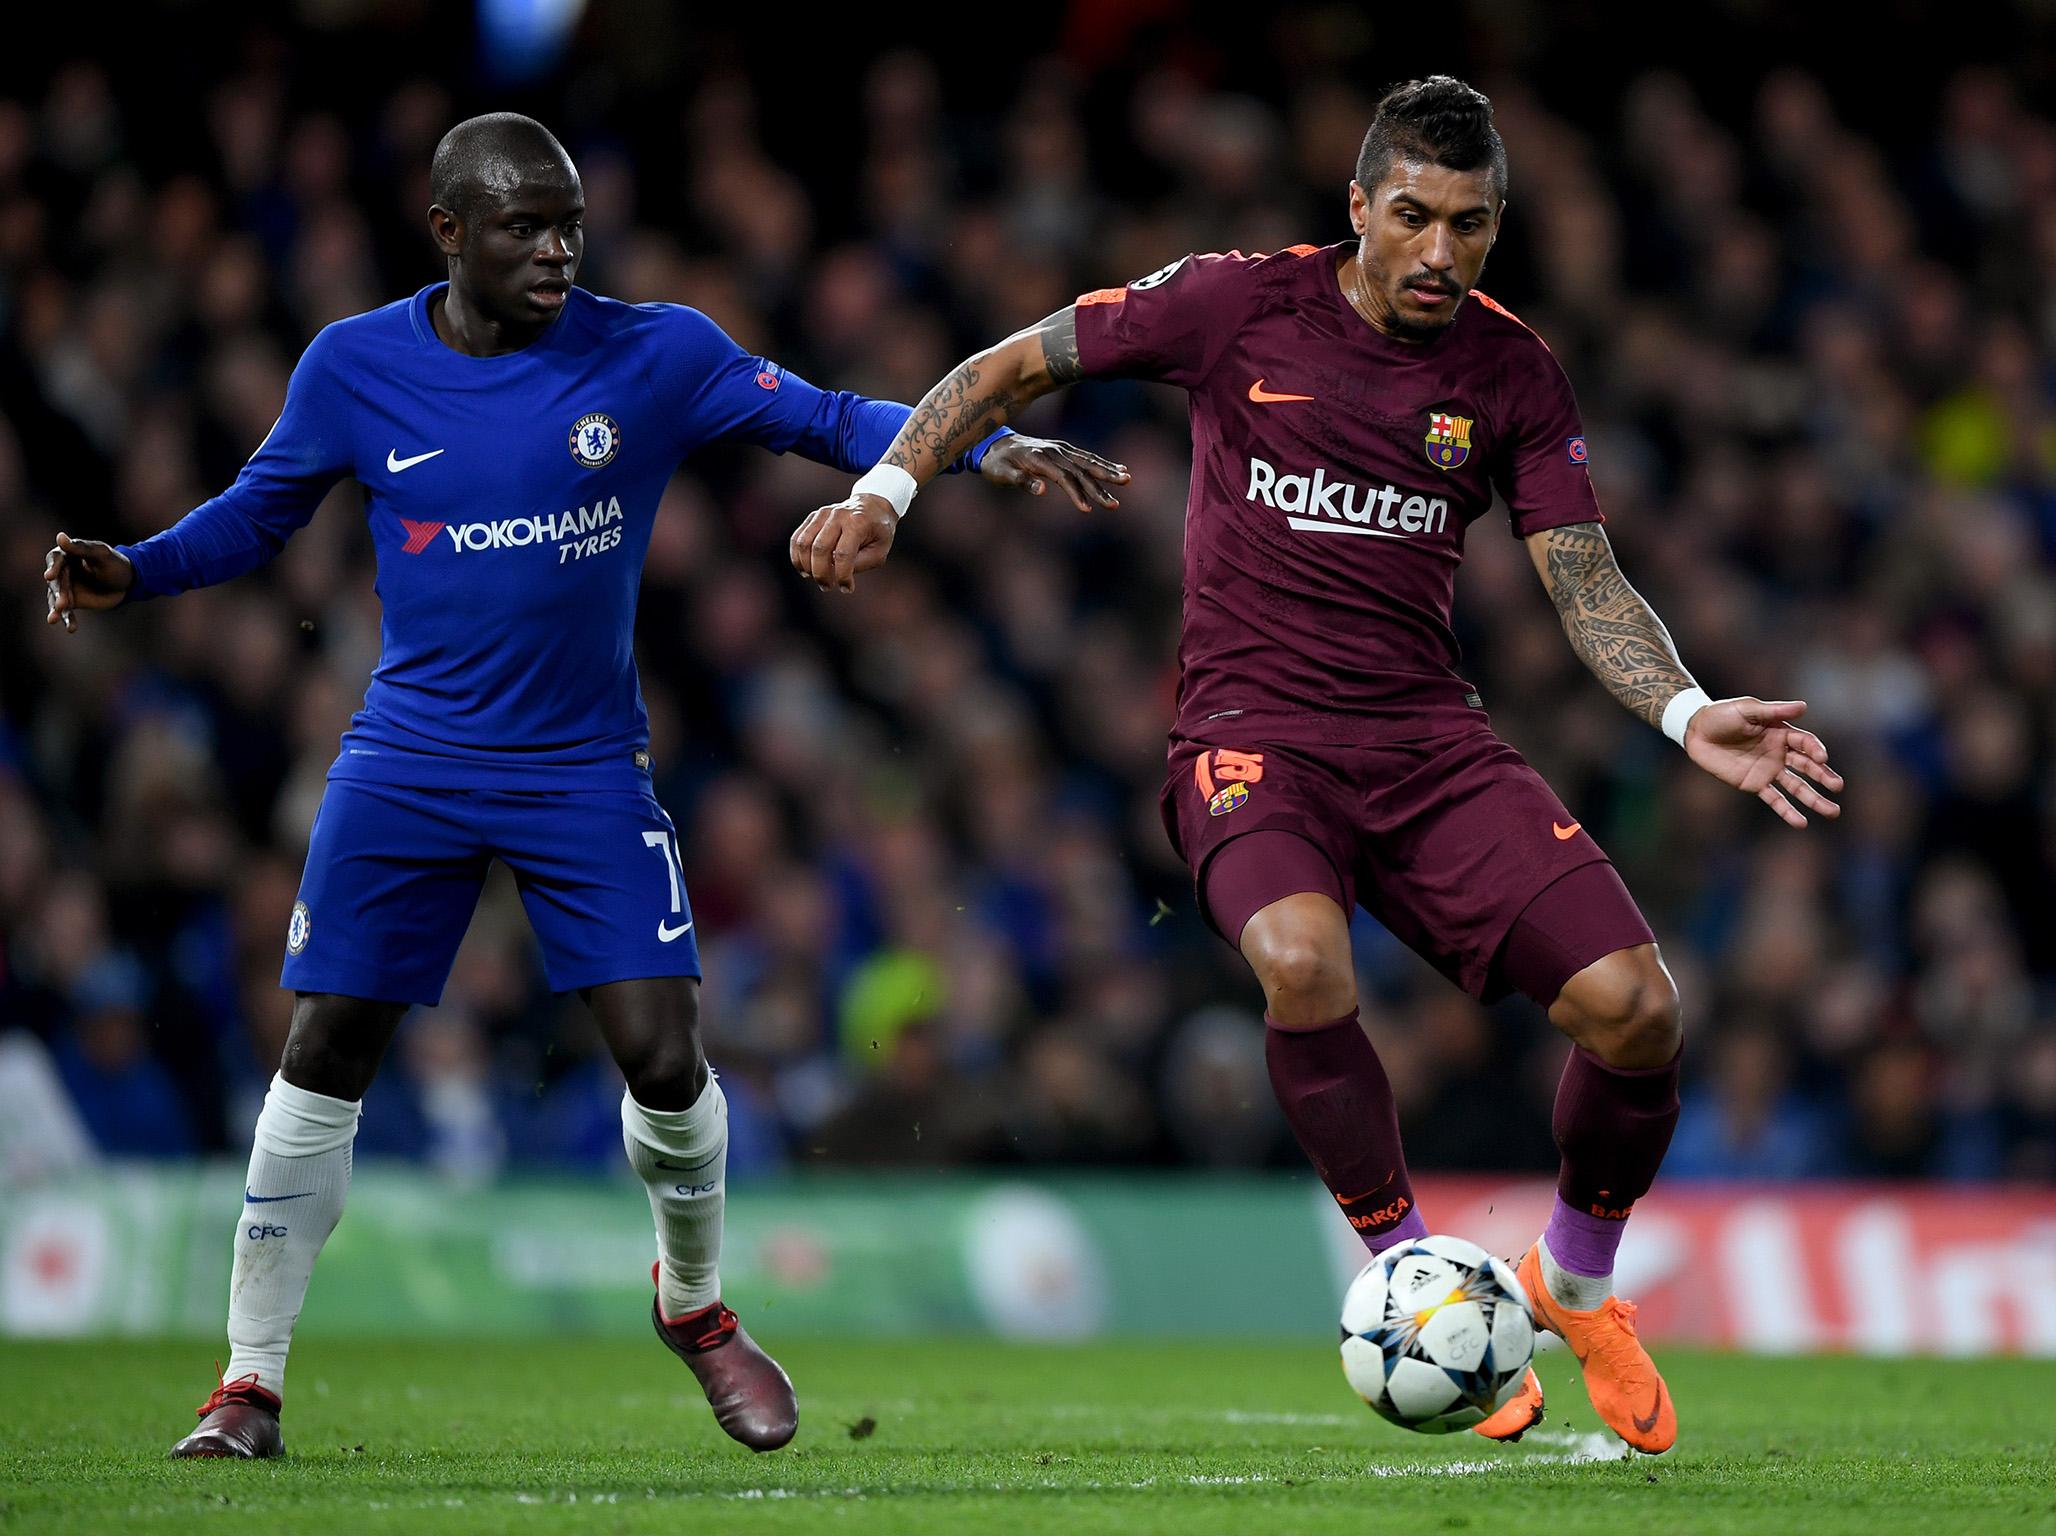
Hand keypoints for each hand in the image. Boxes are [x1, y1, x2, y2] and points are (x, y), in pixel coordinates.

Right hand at [42, 532, 133, 630]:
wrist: (128, 582)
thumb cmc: (115, 564)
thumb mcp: (102, 555)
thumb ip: (81, 548)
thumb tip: (60, 536)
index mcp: (68, 555)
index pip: (56, 560)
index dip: (53, 568)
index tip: (49, 577)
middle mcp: (62, 571)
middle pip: (56, 582)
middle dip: (58, 593)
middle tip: (62, 604)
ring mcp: (66, 587)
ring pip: (56, 598)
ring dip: (56, 609)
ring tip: (54, 620)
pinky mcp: (72, 601)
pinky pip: (66, 611)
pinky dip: (67, 619)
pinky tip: (70, 628)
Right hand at [789, 493, 899, 592]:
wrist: (872, 505)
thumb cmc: (879, 531)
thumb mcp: (880, 551)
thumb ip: (861, 564)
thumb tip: (837, 573)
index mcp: (858, 523)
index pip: (843, 554)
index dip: (842, 576)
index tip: (846, 588)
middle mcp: (838, 515)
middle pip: (820, 549)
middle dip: (821, 574)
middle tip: (826, 586)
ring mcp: (823, 514)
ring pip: (804, 543)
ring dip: (806, 566)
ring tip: (815, 578)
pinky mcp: (813, 516)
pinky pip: (797, 538)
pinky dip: (797, 556)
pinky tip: (805, 569)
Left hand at [978, 434, 1129, 510]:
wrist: (995, 443)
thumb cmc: (997, 463)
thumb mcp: (1001, 473)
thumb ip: (1021, 481)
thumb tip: (1042, 489)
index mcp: (1039, 459)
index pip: (1063, 478)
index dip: (1076, 493)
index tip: (1087, 509)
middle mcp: (1054, 451)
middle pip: (1081, 469)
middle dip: (1100, 485)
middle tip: (1115, 503)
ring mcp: (1061, 448)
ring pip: (1088, 461)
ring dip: (1108, 471)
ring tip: (1127, 480)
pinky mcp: (1064, 449)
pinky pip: (1086, 457)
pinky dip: (1103, 463)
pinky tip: (1119, 468)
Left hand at [1683, 697, 1843, 827]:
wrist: (1696, 731)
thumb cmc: (1722, 714)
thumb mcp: (1747, 708)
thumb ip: (1773, 710)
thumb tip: (1804, 706)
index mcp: (1781, 733)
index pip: (1805, 743)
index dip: (1814, 750)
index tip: (1821, 758)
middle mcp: (1780, 753)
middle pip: (1807, 767)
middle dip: (1823, 776)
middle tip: (1837, 786)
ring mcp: (1768, 770)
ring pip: (1796, 787)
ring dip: (1814, 799)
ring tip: (1832, 812)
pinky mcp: (1754, 784)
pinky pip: (1774, 799)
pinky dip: (1787, 811)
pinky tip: (1801, 823)